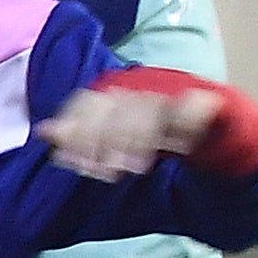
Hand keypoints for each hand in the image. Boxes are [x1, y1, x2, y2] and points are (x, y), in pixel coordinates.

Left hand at [48, 66, 257, 180]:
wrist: (213, 133)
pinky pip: (192, 105)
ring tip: (133, 168)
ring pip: (149, 106)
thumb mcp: (113, 140)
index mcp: (114, 91)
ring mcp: (172, 89)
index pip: (87, 102)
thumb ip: (81, 135)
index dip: (77, 131)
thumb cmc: (152, 137)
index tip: (71, 162)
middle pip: (115, 105)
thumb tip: (44, 132)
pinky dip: (183, 125)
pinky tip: (177, 147)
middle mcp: (139, 85)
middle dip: (104, 140)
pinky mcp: (205, 98)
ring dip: (138, 138)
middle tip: (104, 172)